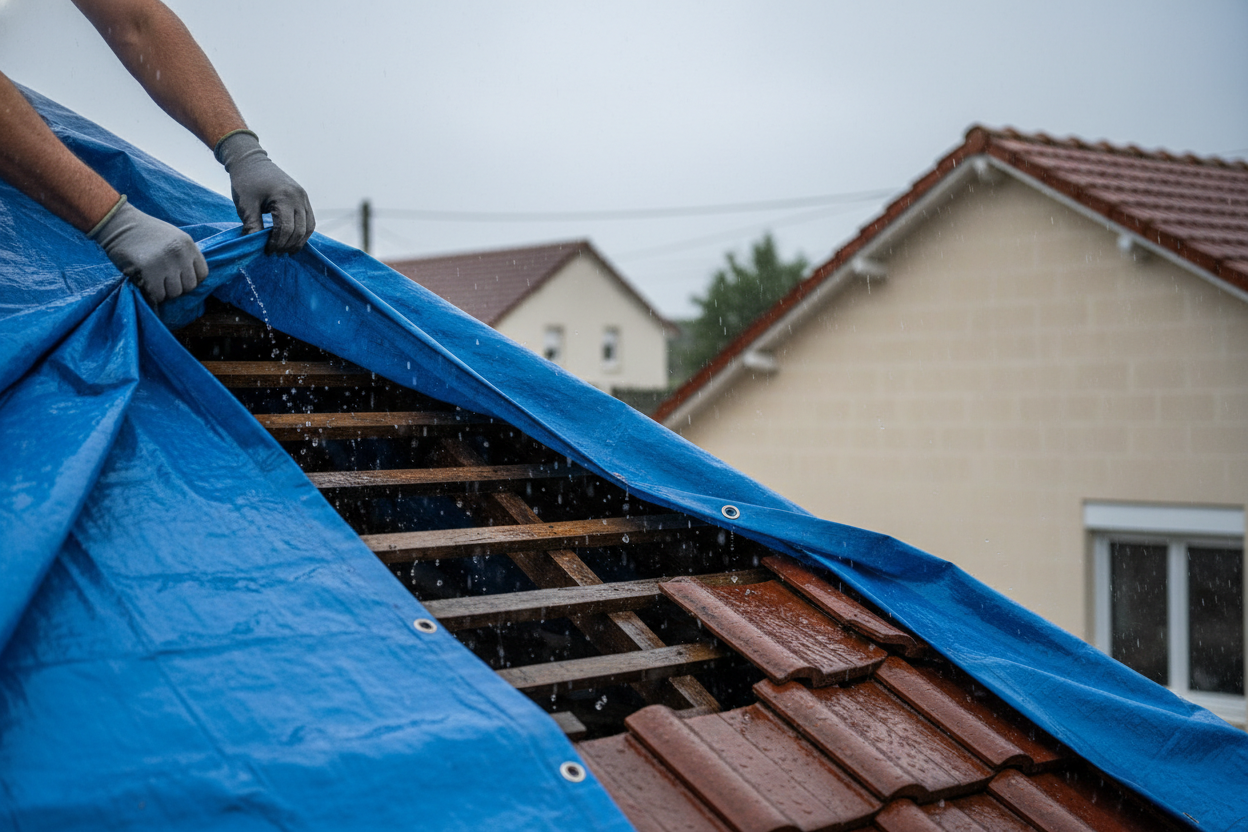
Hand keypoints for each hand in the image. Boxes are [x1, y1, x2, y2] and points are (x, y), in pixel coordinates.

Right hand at [90, 198, 207, 303]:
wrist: (117, 223)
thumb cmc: (144, 232)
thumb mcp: (172, 238)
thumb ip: (184, 256)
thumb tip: (191, 280)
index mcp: (188, 245)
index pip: (203, 274)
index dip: (191, 280)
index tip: (178, 279)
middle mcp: (180, 254)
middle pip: (189, 286)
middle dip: (177, 288)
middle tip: (163, 282)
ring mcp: (165, 262)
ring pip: (174, 293)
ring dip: (164, 292)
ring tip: (154, 282)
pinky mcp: (149, 270)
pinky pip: (158, 294)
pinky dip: (153, 294)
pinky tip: (146, 283)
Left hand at [215, 131, 313, 253]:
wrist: (251, 161)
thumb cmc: (246, 181)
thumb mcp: (245, 205)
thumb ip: (252, 225)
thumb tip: (254, 246)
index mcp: (284, 197)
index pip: (286, 228)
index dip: (277, 243)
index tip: (267, 250)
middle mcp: (298, 197)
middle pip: (299, 230)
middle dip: (288, 244)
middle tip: (276, 253)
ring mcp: (303, 197)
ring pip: (309, 227)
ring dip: (299, 241)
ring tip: (287, 250)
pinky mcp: (303, 197)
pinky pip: (309, 219)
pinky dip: (303, 232)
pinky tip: (293, 239)